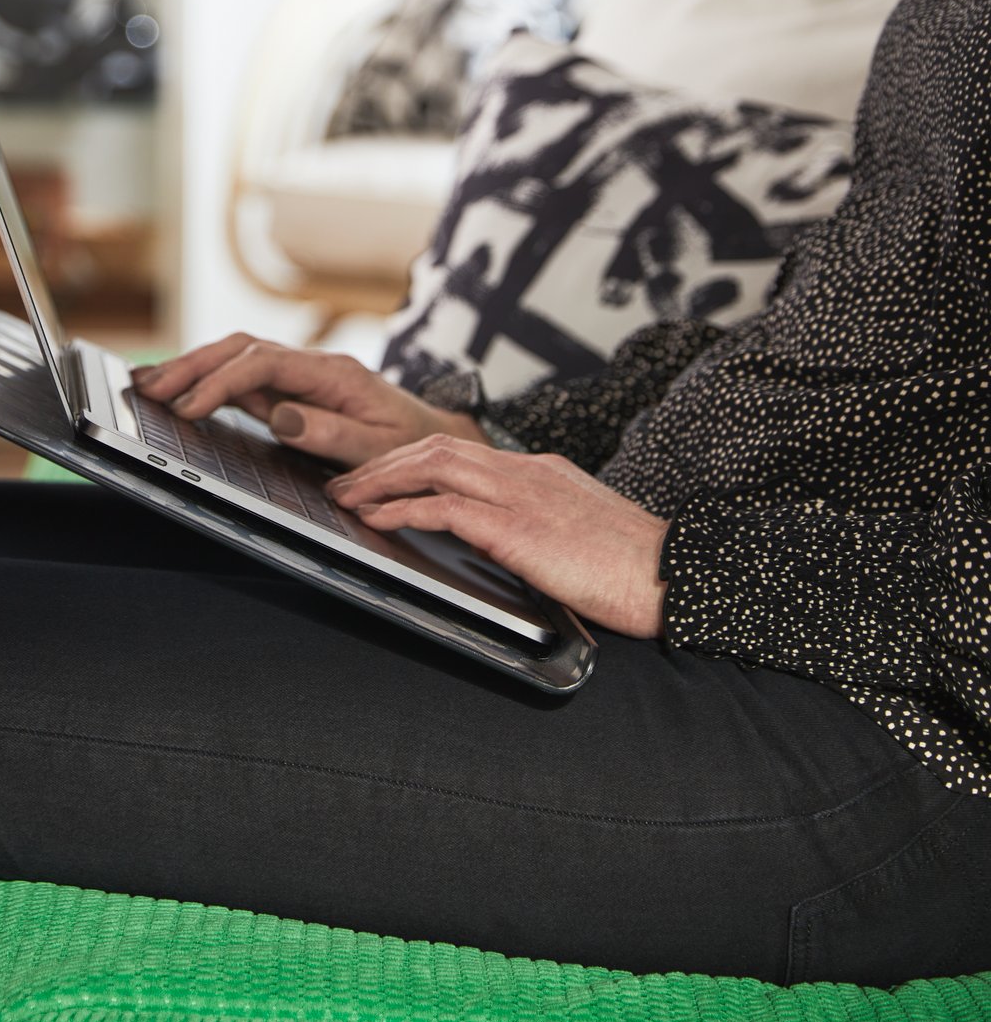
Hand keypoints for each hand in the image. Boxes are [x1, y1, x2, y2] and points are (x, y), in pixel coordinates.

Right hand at [130, 335, 482, 465]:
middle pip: (243, 349)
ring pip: (237, 358)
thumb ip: (334, 434)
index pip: (266, 364)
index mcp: (335, 373)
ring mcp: (300, 375)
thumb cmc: (414, 446)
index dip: (223, 382)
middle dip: (193, 365)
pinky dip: (206, 381)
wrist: (438, 438)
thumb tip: (282, 417)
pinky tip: (177, 391)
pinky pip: (242, 379)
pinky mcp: (292, 391)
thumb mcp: (383, 449)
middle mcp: (313, 365)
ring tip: (147, 384)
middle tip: (149, 387)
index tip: (190, 406)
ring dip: (192, 367)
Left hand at [329, 436, 668, 637]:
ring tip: (347, 496)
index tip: (382, 475)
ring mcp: (521, 494)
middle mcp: (525, 471)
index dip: (413, 459)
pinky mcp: (517, 527)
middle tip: (345, 480)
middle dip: (384, 461)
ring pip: (433, 464)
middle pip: (437, 446)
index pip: (462, 450)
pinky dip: (404, 510)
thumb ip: (539, 527)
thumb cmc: (635, 568)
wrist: (676, 575)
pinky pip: (445, 508)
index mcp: (540, 470)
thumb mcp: (579, 533)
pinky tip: (378, 520)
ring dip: (381, 478)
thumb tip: (507, 543)